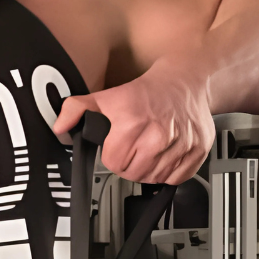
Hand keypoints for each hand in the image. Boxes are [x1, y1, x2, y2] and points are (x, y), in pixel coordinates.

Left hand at [56, 65, 213, 185]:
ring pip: (155, 178)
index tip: (117, 147)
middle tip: (134, 148)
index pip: (114, 163)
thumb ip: (77, 110)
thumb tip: (61, 127)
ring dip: (149, 169)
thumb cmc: (147, 92)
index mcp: (133, 121)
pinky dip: (170, 172)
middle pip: (134, 174)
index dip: (112, 157)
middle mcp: (158, 133)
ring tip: (150, 150)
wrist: (185, 80)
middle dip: (130, 165)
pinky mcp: (198, 150)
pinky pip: (177, 178)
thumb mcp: (106, 96)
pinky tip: (166, 155)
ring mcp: (181, 142)